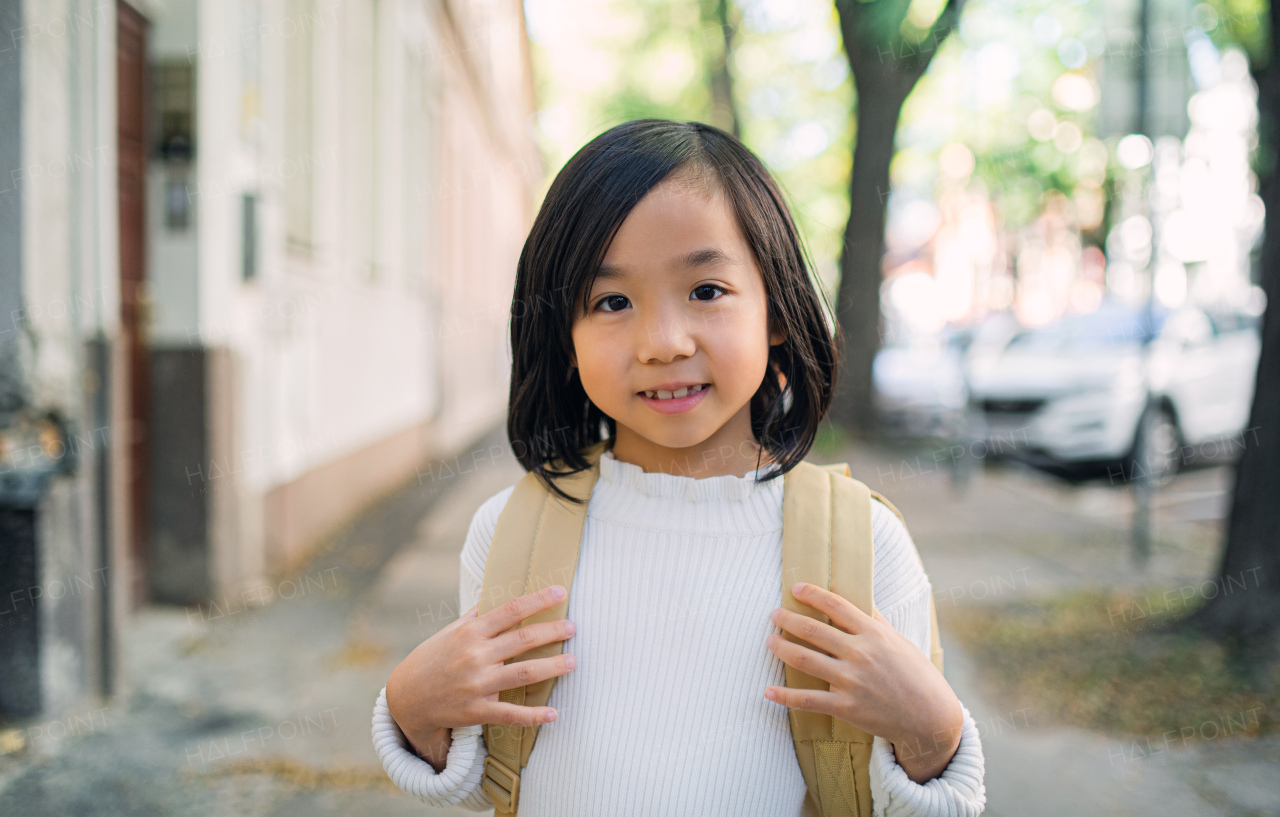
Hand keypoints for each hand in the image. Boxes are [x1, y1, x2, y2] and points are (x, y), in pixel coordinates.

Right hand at [385, 585, 577, 771]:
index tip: (561, 592)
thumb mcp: (450, 631)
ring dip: (552, 667)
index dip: (538, 600)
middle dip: (553, 632)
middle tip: (573, 628)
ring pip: (524, 673)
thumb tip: (497, 596)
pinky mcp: (477, 711)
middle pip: (523, 639)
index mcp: (471, 632)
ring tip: (572, 661)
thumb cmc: (432, 658)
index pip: (511, 611)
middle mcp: (476, 656)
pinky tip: (553, 713)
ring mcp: (477, 684)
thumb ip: (476, 616)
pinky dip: (534, 715)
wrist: (407, 697)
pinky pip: (511, 714)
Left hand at [764, 582, 962, 783]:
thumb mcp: (898, 641)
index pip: (835, 605)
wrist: (929, 717)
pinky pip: (807, 699)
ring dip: (780, 648)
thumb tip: (860, 596)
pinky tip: (768, 691)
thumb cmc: (915, 674)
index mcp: (873, 634)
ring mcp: (851, 681)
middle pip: (812, 630)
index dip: (812, 594)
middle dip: (787, 619)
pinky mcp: (845, 707)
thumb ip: (875, 620)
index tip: (795, 588)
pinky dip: (784, 695)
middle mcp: (859, 654)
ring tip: (770, 641)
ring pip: (803, 659)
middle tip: (774, 615)